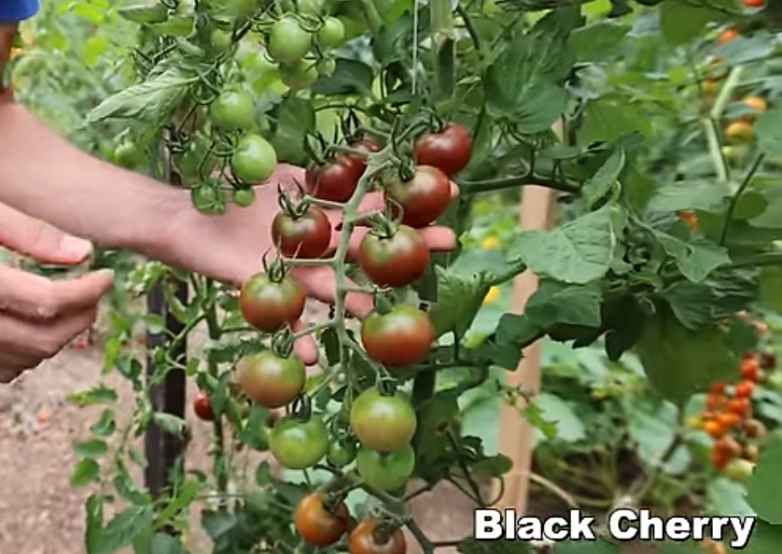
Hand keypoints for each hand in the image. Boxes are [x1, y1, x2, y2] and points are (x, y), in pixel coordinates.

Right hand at [0, 203, 113, 382]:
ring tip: (72, 306)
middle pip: (42, 339)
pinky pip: (1, 372)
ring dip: (59, 337)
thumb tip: (83, 253)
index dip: (88, 291)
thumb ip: (25, 231)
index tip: (106, 276)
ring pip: (25, 360)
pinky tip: (32, 325)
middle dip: (81, 317)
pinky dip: (26, 353)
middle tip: (95, 293)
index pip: (47, 300)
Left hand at [159, 164, 458, 363]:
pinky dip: (297, 338)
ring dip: (364, 302)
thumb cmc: (229, 191)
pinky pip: (287, 317)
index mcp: (323, 214)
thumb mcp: (274, 173)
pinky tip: (314, 357)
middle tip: (450, 244)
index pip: (372, 208)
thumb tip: (357, 150)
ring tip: (392, 317)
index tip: (448, 193)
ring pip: (337, 287)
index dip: (407, 203)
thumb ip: (310, 172)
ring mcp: (296, 269)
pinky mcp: (268, 288)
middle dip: (407, 248)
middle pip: (367, 249)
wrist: (186, 215)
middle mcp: (318, 245)